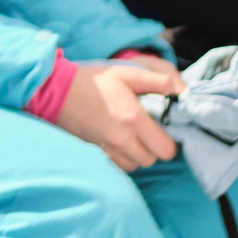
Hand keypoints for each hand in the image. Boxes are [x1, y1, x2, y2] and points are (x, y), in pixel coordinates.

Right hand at [53, 58, 182, 171]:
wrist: (58, 91)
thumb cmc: (94, 80)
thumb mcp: (127, 72)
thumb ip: (156, 81)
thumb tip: (179, 90)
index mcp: (133, 118)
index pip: (165, 149)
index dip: (170, 141)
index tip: (165, 129)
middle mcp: (122, 138)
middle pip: (152, 160)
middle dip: (155, 148)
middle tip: (151, 131)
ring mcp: (108, 147)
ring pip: (136, 164)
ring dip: (140, 153)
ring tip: (136, 136)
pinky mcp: (98, 150)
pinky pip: (120, 164)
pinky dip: (125, 157)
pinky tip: (122, 141)